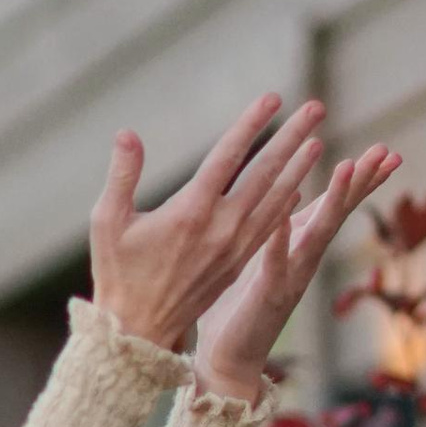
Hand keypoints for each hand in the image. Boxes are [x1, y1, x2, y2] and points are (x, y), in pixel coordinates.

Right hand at [86, 96, 329, 356]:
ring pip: (276, 200)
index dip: (252, 124)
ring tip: (318, 141)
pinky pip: (269, 228)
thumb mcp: (107, 222)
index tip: (274, 97)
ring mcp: (234, 247)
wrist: (139, 329)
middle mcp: (221, 227)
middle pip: (265, 173)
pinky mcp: (238, 263)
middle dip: (292, 138)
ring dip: (299, 169)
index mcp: (191, 212)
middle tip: (316, 108)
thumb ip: (122, 175)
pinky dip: (286, 204)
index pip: (228, 156)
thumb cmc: (118, 272)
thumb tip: (126, 134)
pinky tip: (298, 188)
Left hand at [193, 142, 401, 401]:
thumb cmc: (239, 309)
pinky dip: (279, 241)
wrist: (228, 362)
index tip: (387, 151)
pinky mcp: (266, 295)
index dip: (360, 180)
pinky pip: (274, 263)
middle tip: (387, 151)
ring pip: (317, 234)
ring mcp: (289, 278)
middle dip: (362, 182)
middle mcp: (303, 261)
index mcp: (299, 247)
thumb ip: (281, 226)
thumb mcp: (262, 256)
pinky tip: (282, 216)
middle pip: (337, 214)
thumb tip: (293, 187)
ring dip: (333, 200)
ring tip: (348, 167)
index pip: (335, 207)